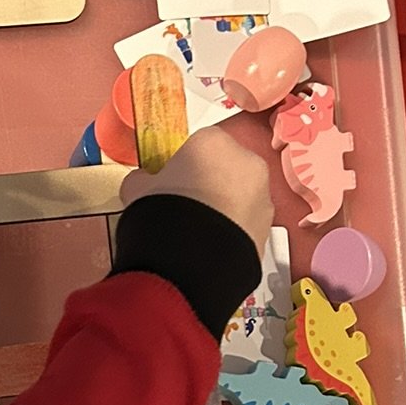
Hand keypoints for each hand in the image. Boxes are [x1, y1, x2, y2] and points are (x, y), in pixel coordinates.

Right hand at [120, 120, 273, 253]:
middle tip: (183, 206)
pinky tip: (210, 247)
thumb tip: (142, 182)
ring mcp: (262, 197)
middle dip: (209, 183)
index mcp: (214, 141)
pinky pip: (246, 224)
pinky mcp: (267, 228)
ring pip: (240, 197)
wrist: (190, 263)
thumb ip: (143, 179)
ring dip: (224, 209)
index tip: (169, 181)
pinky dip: (232, 232)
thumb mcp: (138, 189)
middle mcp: (247, 163)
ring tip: (196, 232)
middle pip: (225, 168)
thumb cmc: (164, 216)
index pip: (198, 144)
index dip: (182, 164)